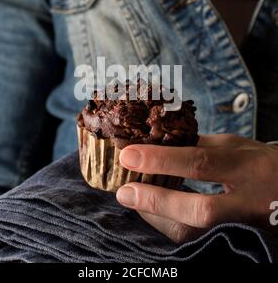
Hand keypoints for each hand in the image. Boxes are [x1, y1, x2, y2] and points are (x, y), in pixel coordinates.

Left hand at [116, 134, 277, 242]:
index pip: (200, 162)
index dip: (161, 160)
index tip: (129, 155)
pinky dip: (172, 225)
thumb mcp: (238, 147)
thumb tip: (161, 143)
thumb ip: (201, 146)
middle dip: (155, 200)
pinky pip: (197, 239)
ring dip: (158, 217)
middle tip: (124, 191)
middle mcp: (249, 203)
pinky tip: (156, 211)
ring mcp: (245, 228)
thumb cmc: (263, 165)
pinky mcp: (236, 242)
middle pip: (199, 210)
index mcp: (249, 167)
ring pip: (196, 233)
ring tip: (135, 199)